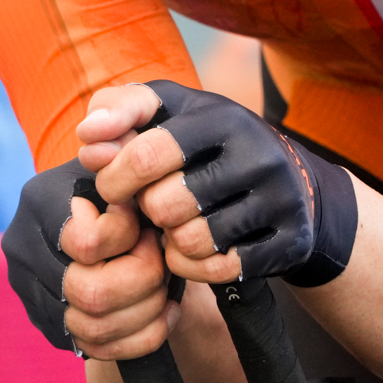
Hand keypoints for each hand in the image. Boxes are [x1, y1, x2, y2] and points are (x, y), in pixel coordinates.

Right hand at [0, 158, 179, 356]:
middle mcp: (23, 248)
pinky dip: (140, 337)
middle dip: (143, 282)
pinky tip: (163, 312)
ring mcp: (29, 291)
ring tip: (167, 288)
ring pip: (94, 330)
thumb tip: (102, 146)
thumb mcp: (131, 161)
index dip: (130, 239)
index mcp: (40, 200)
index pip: (87, 242)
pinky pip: (95, 350)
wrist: (114, 219)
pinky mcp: (47, 324)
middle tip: (164, 263)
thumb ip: (123, 147)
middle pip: (90, 293)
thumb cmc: (130, 186)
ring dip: (146, 312)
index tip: (149, 224)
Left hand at [79, 80, 357, 285]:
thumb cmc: (209, 145)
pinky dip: (195, 265)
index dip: (115, 178)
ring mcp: (282, 199)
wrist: (295, 183)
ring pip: (191, 241)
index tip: (111, 187)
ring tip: (176, 226)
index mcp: (225, 117)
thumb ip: (122, 113)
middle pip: (166, 205)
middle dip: (148, 211)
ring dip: (170, 241)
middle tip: (155, 205)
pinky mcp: (292, 241)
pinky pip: (218, 269)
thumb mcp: (170, 113)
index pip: (147, 154)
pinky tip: (196, 250)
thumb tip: (87, 136)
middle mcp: (260, 155)